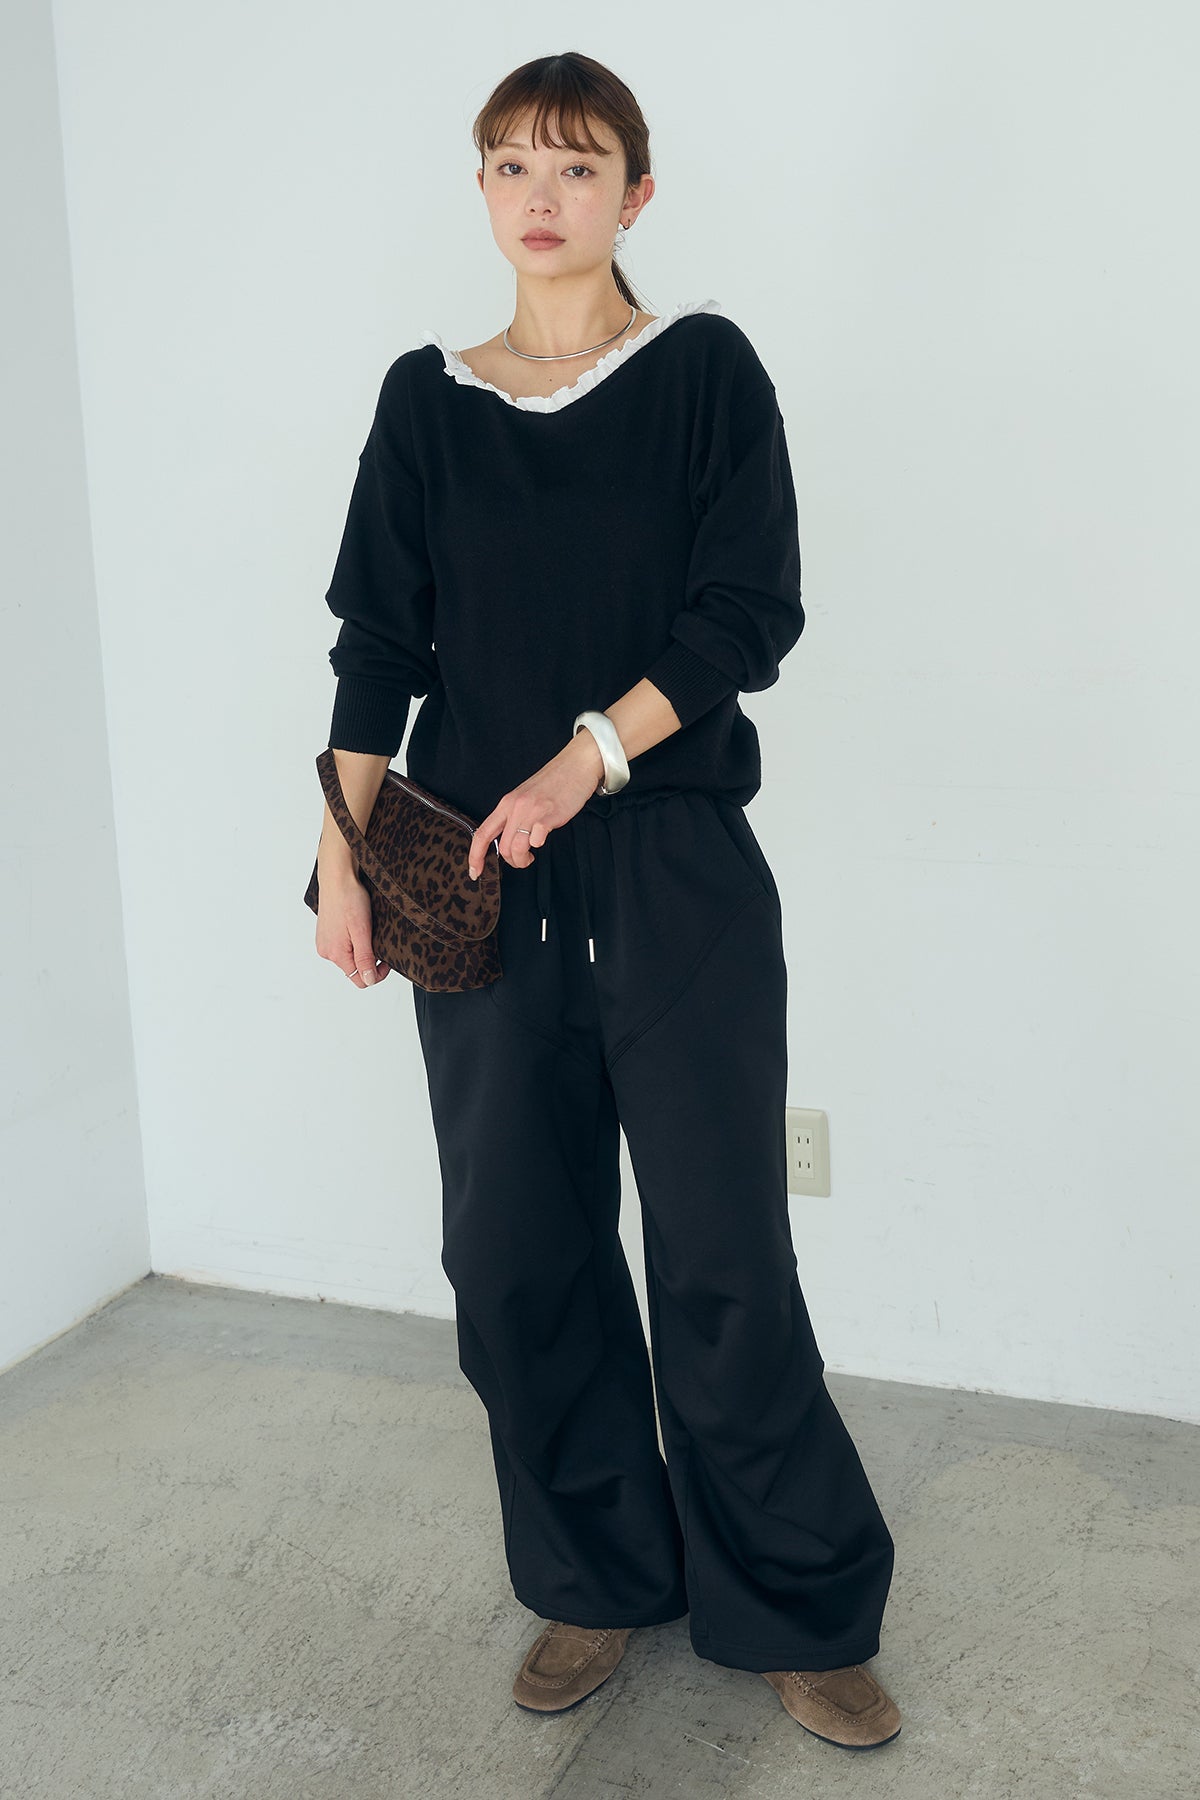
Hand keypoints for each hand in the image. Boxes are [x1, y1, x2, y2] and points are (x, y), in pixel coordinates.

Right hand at [314, 851, 389, 987]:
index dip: (377, 974)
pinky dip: (352, 942)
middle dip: (368, 961)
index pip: (359, 980)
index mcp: (335, 954)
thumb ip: (364, 958)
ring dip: (360, 950)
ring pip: (348, 958)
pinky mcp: (325, 934)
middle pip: (353, 970)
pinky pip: (342, 946)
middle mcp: (326, 951)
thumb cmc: (349, 899)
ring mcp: (324, 943)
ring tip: (366, 931)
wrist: (337, 878)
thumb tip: (368, 980)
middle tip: (377, 941)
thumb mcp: (362, 931)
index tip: (386, 960)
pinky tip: (355, 927)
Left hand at [468, 730, 605, 877]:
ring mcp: (532, 810)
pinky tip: (542, 840)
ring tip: (531, 856)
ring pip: (516, 847)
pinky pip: (536, 839)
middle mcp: (516, 806)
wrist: (575, 765)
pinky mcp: (549, 814)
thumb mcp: (525, 797)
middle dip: (512, 861)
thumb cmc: (554, 782)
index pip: (482, 833)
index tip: (474, 871)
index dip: (475, 856)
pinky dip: (538, 845)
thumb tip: (508, 839)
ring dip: (523, 859)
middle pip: (503, 847)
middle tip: (523, 859)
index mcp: (507, 803)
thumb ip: (515, 815)